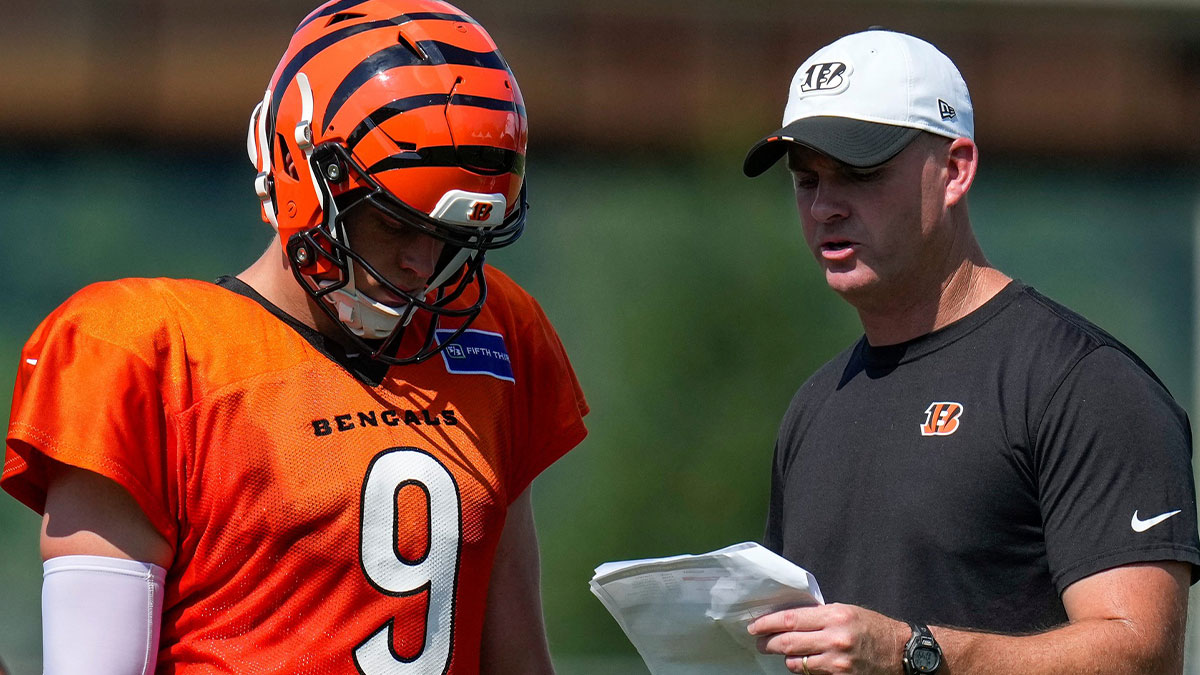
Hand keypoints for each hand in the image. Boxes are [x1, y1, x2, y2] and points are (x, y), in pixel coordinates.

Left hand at [747, 603, 908, 673]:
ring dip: (787, 658)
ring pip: (796, 663)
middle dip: (768, 643)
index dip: (767, 623)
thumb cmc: (872, 627)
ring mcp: (837, 662)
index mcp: (834, 616)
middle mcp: (834, 639)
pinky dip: (805, 669)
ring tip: (786, 652)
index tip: (755, 626)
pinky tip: (805, 663)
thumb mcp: (845, 611)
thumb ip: (818, 615)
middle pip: (787, 643)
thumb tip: (787, 619)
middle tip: (760, 642)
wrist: (901, 651)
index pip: (790, 619)